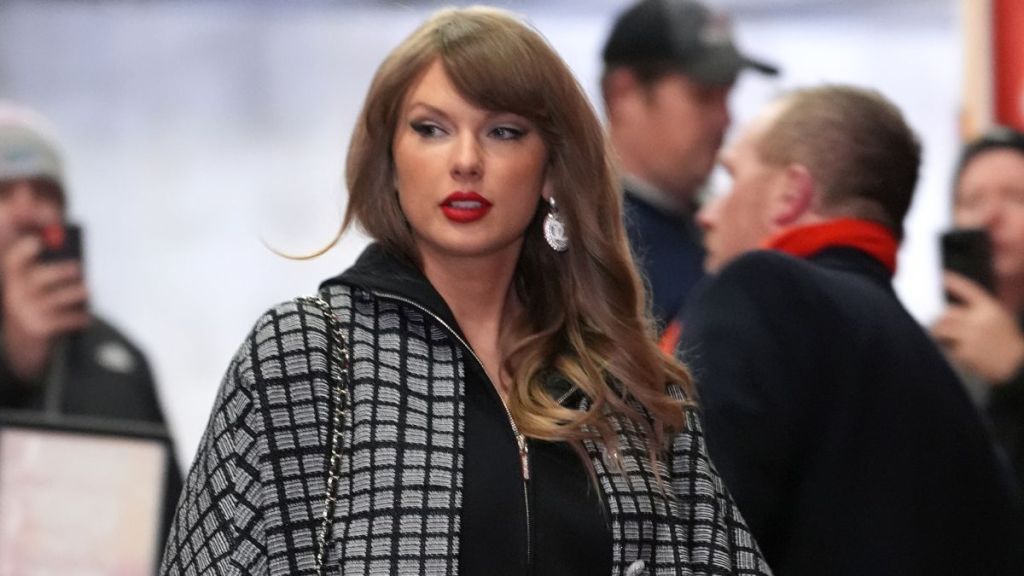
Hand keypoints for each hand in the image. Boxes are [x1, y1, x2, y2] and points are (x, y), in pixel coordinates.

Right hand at [1, 235, 89, 380]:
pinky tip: (85, 317)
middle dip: (59, 271)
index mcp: (15, 279)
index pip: (14, 261)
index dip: (24, 250)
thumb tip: (74, 257)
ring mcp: (27, 312)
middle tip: (78, 267)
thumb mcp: (36, 286)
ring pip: (55, 299)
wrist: (24, 341)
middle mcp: (16, 294)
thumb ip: (50, 268)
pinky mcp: (39, 328)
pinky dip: (78, 318)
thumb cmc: (38, 304)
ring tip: (87, 291)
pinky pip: (63, 320)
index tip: (37, 242)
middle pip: (38, 278)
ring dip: (75, 294)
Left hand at [932, 271, 1023, 383]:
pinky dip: (944, 350)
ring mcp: (973, 336)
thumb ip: (976, 311)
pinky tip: (951, 353)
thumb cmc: (1003, 341)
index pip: (968, 288)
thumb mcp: (997, 318)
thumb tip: (945, 309)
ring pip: (941, 329)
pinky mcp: (967, 353)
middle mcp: (981, 319)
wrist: (1018, 365)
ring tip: (940, 339)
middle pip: (946, 313)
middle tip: (935, 326)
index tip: (941, 276)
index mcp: (990, 308)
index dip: (953, 281)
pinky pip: (944, 347)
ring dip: (936, 334)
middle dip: (939, 320)